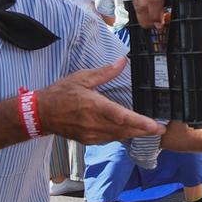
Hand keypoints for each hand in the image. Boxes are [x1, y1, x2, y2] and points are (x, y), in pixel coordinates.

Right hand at [36, 57, 165, 144]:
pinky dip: (121, 136)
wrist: (41, 113)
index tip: (155, 125)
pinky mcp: (88, 140)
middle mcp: (94, 124)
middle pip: (125, 130)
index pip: (121, 116)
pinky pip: (110, 139)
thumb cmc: (60, 93)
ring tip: (149, 130)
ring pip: (119, 137)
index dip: (140, 123)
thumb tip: (123, 61)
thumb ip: (105, 72)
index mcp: (94, 106)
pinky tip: (129, 132)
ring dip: (134, 134)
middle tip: (160, 128)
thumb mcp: (82, 77)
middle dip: (144, 131)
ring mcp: (91, 134)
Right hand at [129, 0, 192, 29]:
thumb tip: (171, 19)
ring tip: (154, 21)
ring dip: (144, 17)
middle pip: (143, 3)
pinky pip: (134, 1)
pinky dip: (140, 10)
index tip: (160, 23)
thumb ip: (181, 2)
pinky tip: (148, 12)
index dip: (155, 14)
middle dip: (149, 19)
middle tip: (157, 26)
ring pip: (137, 4)